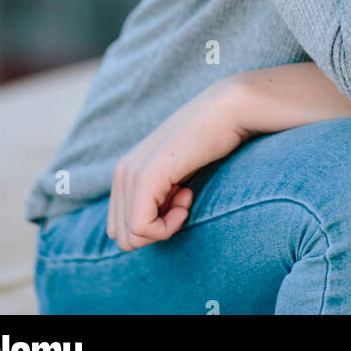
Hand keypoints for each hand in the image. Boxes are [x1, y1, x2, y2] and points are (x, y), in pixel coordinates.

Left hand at [106, 79, 246, 251]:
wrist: (228, 111)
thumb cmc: (211, 142)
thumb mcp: (178, 174)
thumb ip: (159, 195)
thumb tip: (146, 231)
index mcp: (125, 172)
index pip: (122, 230)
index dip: (154, 228)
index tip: (180, 200)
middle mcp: (122, 172)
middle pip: (125, 238)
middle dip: (157, 231)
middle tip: (184, 199)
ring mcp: (130, 173)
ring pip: (132, 237)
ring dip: (164, 227)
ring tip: (187, 193)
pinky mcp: (145, 176)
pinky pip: (142, 227)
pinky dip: (168, 226)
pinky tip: (188, 195)